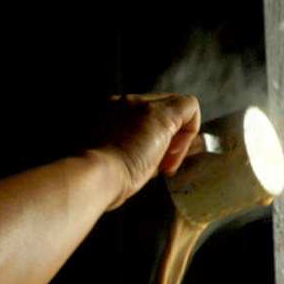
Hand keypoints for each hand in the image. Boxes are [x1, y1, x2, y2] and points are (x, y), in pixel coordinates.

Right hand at [89, 93, 201, 210]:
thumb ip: (121, 151)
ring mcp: (141, 105)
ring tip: (165, 164)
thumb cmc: (96, 179)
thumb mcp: (104, 161)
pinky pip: (189, 106)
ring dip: (175, 138)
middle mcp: (121, 103)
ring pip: (172, 107)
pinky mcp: (162, 113)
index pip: (137, 118)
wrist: (93, 176)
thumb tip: (143, 159)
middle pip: (156, 110)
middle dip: (164, 139)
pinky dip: (191, 129)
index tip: (146, 164)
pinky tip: (176, 153)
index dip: (148, 139)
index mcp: (105, 115)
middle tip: (160, 166)